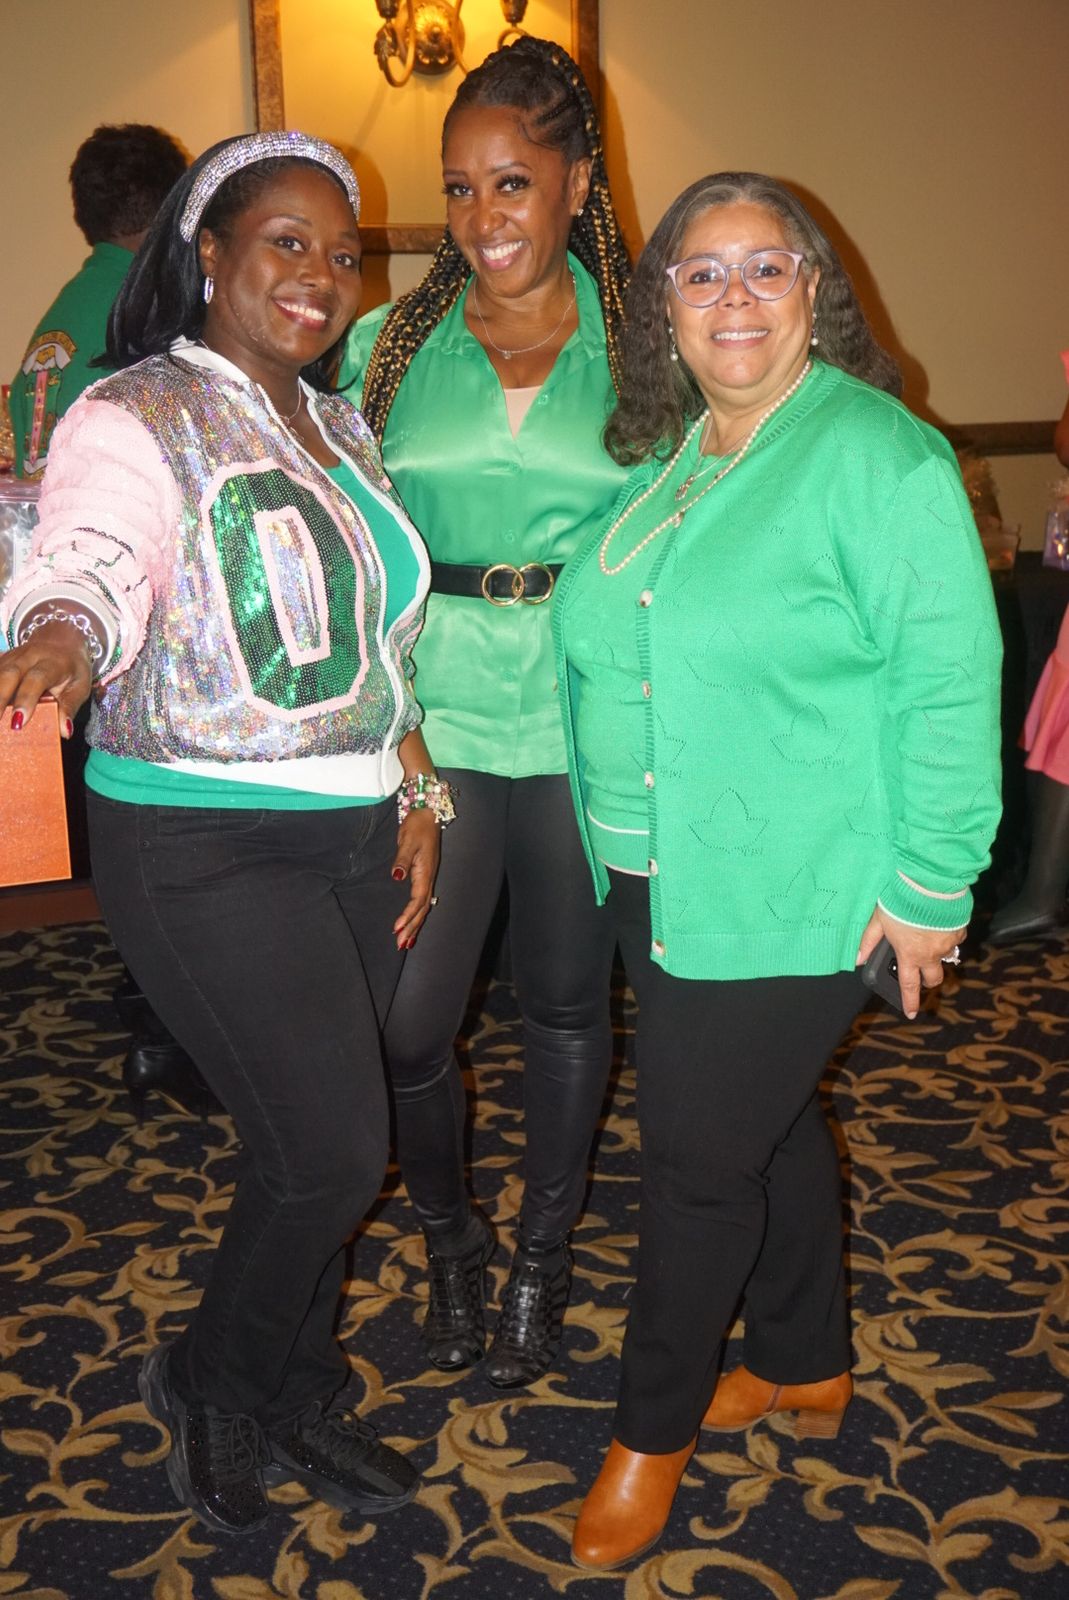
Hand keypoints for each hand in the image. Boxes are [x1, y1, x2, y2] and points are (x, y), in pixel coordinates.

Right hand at [0, 622, 93, 736]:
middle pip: (9, 674)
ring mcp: (13, 656)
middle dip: (0, 698)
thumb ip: (70, 707)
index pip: (37, 679)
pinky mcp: (2, 660)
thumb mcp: (80, 686)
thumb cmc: (72, 669)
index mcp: (53, 663)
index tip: (19, 722)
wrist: (62, 641)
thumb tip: (65, 731)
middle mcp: (30, 656)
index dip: (26, 699)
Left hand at [391, 808, 440, 948]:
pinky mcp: (424, 877)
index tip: (397, 928)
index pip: (417, 900)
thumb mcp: (408, 841)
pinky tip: (411, 924)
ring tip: (406, 942)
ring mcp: (427, 879)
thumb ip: (402, 860)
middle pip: (422, 909)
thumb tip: (397, 877)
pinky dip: (416, 916)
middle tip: (400, 945)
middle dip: (412, 928)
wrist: (427, 815)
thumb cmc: (417, 827)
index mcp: (425, 873)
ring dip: (415, 925)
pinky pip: (421, 902)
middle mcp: (428, 879)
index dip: (408, 915)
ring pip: (423, 908)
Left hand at [856, 908, 964, 1018]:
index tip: (910, 1012)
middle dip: (927, 979)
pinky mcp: (960, 930)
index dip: (909, 1001)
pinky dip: (947, 936)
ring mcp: (948, 943)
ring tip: (927, 939)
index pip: (909, 985)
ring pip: (945, 957)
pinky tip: (939, 924)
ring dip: (937, 955)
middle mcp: (931, 954)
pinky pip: (955, 939)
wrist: (930, 885)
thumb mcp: (879, 921)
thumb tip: (858, 959)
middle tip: (922, 974)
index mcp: (910, 955)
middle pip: (933, 978)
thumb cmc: (901, 902)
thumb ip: (869, 941)